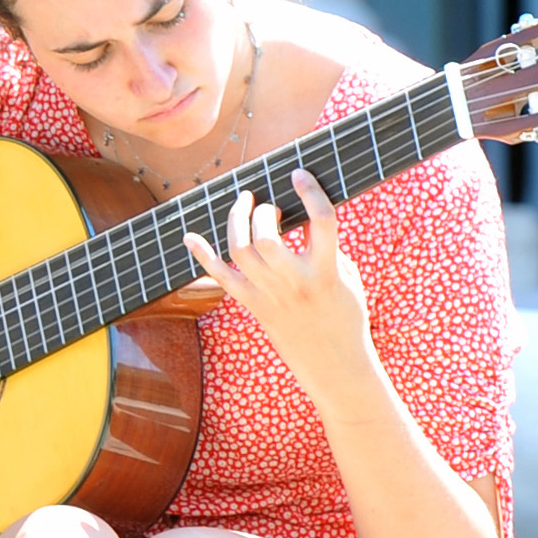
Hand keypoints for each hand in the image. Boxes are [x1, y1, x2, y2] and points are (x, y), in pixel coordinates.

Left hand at [181, 170, 372, 385]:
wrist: (334, 363)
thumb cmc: (346, 314)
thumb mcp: (348, 277)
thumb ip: (327, 246)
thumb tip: (304, 212)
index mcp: (328, 271)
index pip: (322, 222)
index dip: (310, 191)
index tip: (298, 174)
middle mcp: (296, 282)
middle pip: (265, 238)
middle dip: (261, 212)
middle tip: (267, 204)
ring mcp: (270, 295)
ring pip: (240, 251)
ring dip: (237, 221)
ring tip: (245, 205)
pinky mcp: (253, 305)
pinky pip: (220, 278)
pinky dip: (202, 256)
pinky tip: (189, 237)